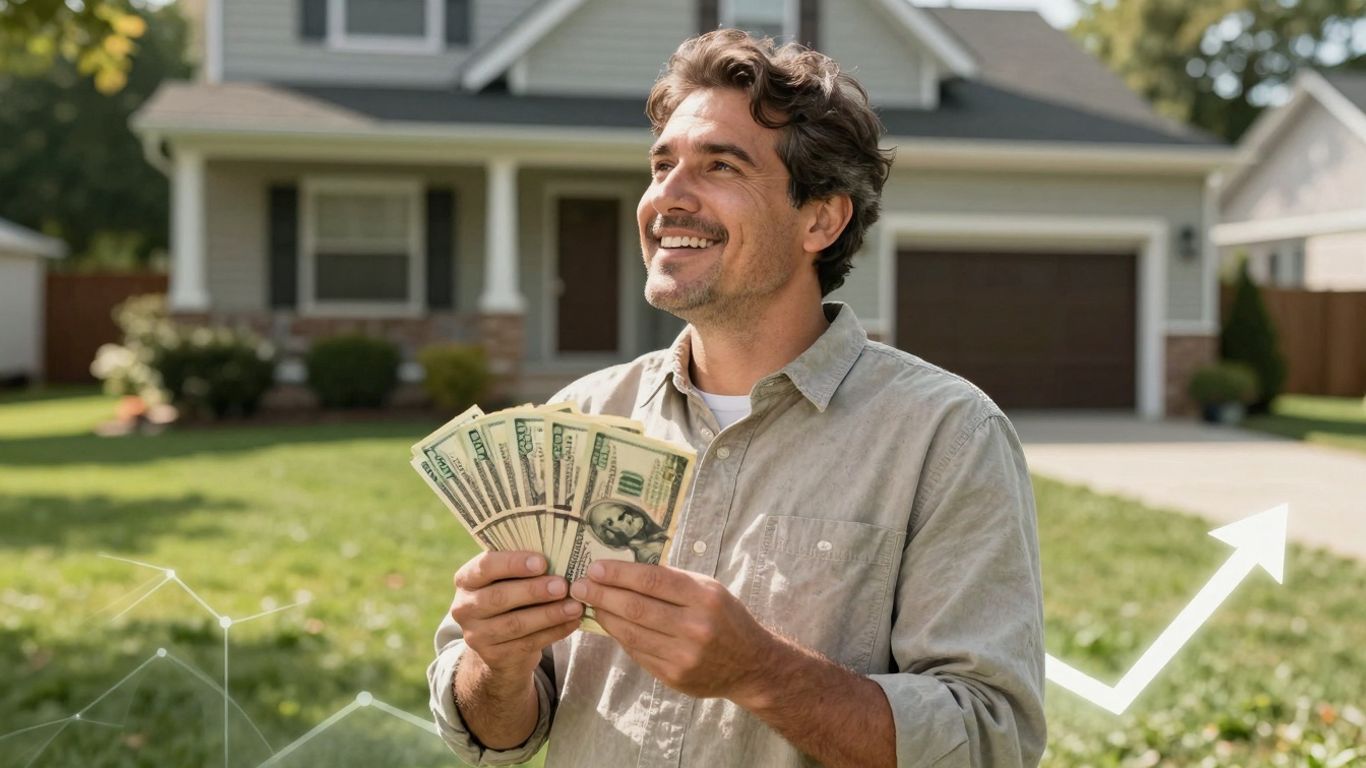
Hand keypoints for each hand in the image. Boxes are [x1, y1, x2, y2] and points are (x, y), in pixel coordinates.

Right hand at [451, 551, 582, 679]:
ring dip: (549, 615)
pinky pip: (528, 643)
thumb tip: (558, 551)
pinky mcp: (494, 656)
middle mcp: (465, 607)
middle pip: (499, 597)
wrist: (498, 642)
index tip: (542, 562)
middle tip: (563, 586)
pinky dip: (554, 632)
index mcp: (467, 579)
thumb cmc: (510, 594)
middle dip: (534, 591)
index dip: (513, 563)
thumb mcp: (507, 578)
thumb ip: (522, 566)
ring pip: (515, 624)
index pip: (485, 566)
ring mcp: (477, 635)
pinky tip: (572, 622)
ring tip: (575, 606)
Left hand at [570, 561, 775, 700]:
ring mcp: (683, 655)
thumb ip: (672, 581)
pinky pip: (637, 652)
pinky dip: (620, 636)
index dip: (619, 574)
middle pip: (636, 607)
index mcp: (704, 598)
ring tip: (589, 603)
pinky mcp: (674, 676)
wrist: (750, 665)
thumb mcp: (709, 589)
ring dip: (605, 616)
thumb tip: (624, 571)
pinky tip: (610, 624)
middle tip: (580, 586)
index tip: (595, 568)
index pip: (652, 580)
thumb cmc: (725, 618)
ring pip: (631, 632)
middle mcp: (695, 627)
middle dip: (602, 594)